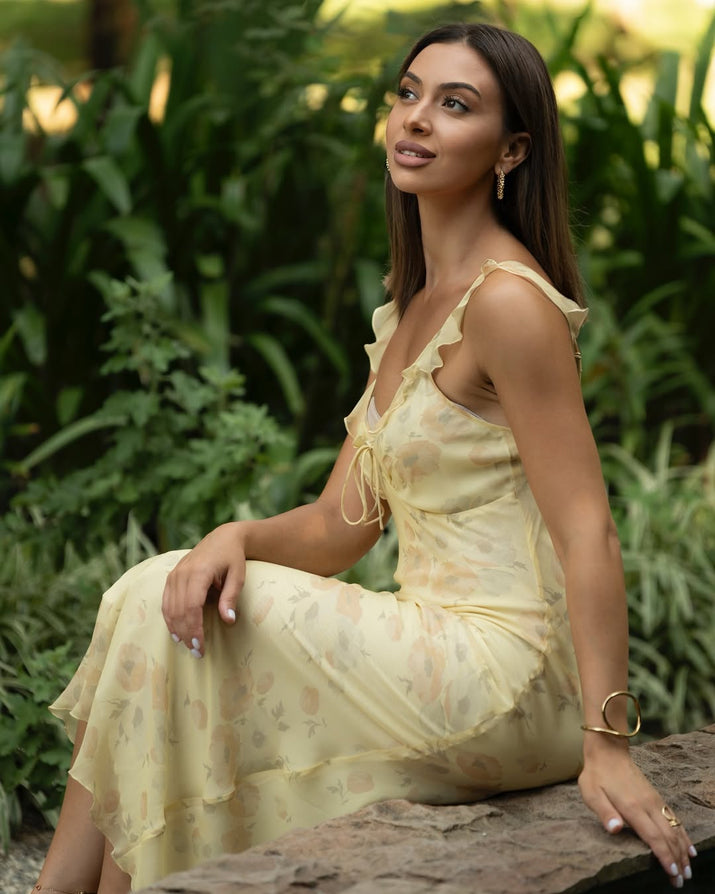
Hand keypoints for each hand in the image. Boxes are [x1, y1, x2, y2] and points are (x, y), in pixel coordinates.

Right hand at [161, 522, 244, 656]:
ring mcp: (174, 574)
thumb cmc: (233, 558)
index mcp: (199, 571)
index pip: (192, 606)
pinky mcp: (171, 577)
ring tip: (187, 646)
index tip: (200, 647)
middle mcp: (182, 573)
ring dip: (177, 629)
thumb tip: (228, 621)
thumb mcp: (238, 576)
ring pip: (169, 608)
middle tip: (197, 653)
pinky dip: (169, 619)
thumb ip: (231, 597)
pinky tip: (176, 633)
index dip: (194, 629)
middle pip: (179, 610)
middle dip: (186, 634)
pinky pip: (165, 602)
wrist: (223, 538)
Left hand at [578, 737, 695, 887]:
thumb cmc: (597, 775)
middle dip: (677, 860)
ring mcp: (655, 800)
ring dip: (683, 850)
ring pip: (674, 828)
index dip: (664, 856)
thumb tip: (614, 829)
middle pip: (668, 836)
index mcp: (632, 807)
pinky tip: (689, 847)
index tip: (672, 873)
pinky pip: (675, 818)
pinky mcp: (656, 797)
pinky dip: (684, 835)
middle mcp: (648, 804)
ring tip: (688, 870)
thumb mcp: (591, 793)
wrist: (608, 752)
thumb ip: (604, 812)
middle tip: (681, 881)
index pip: (653, 836)